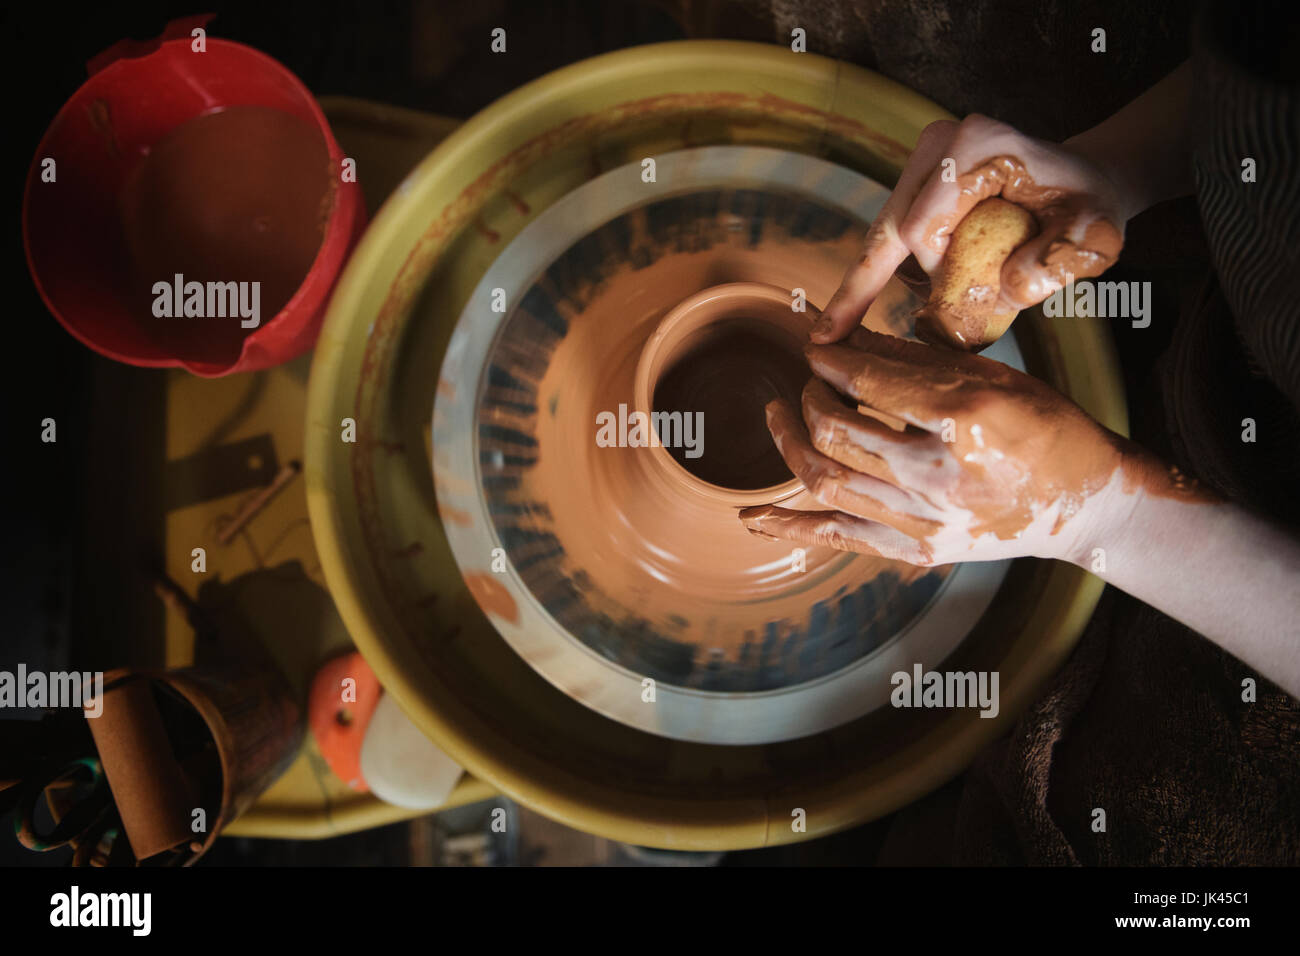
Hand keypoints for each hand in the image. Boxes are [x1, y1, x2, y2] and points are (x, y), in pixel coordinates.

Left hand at [738, 328, 1126, 565]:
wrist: (1082, 504)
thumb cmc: (1042, 426)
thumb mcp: (988, 375)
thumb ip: (910, 359)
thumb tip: (839, 335)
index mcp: (966, 418)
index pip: (870, 381)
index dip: (830, 360)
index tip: (814, 348)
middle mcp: (941, 474)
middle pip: (836, 430)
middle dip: (809, 397)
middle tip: (809, 382)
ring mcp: (927, 520)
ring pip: (826, 480)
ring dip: (790, 444)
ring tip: (778, 416)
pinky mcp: (918, 550)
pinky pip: (837, 538)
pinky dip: (789, 526)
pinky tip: (750, 517)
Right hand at [811, 114, 1128, 347]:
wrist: (1088, 179)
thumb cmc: (1088, 207)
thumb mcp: (1088, 237)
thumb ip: (1054, 264)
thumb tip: (1005, 292)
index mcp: (977, 146)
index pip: (921, 229)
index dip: (933, 277)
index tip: (970, 300)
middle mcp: (940, 144)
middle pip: (888, 228)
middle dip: (861, 286)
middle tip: (825, 336)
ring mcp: (924, 158)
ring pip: (884, 233)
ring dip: (888, 279)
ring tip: (903, 312)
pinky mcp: (918, 178)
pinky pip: (891, 231)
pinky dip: (887, 270)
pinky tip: (876, 300)